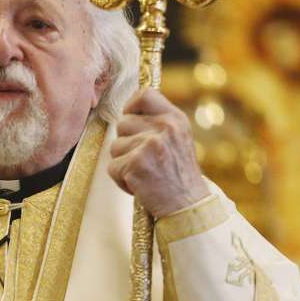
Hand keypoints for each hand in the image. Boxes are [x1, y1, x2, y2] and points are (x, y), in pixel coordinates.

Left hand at [107, 88, 209, 217]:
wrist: (188, 205)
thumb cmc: (178, 174)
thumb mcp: (178, 139)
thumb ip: (158, 122)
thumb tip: (128, 111)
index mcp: (175, 118)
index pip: (145, 94)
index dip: (131, 106)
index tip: (131, 119)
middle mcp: (164, 128)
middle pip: (122, 124)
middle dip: (127, 143)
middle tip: (144, 160)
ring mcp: (149, 145)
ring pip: (114, 147)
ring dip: (123, 163)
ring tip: (144, 173)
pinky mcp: (136, 164)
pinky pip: (112, 167)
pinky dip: (120, 180)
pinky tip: (139, 185)